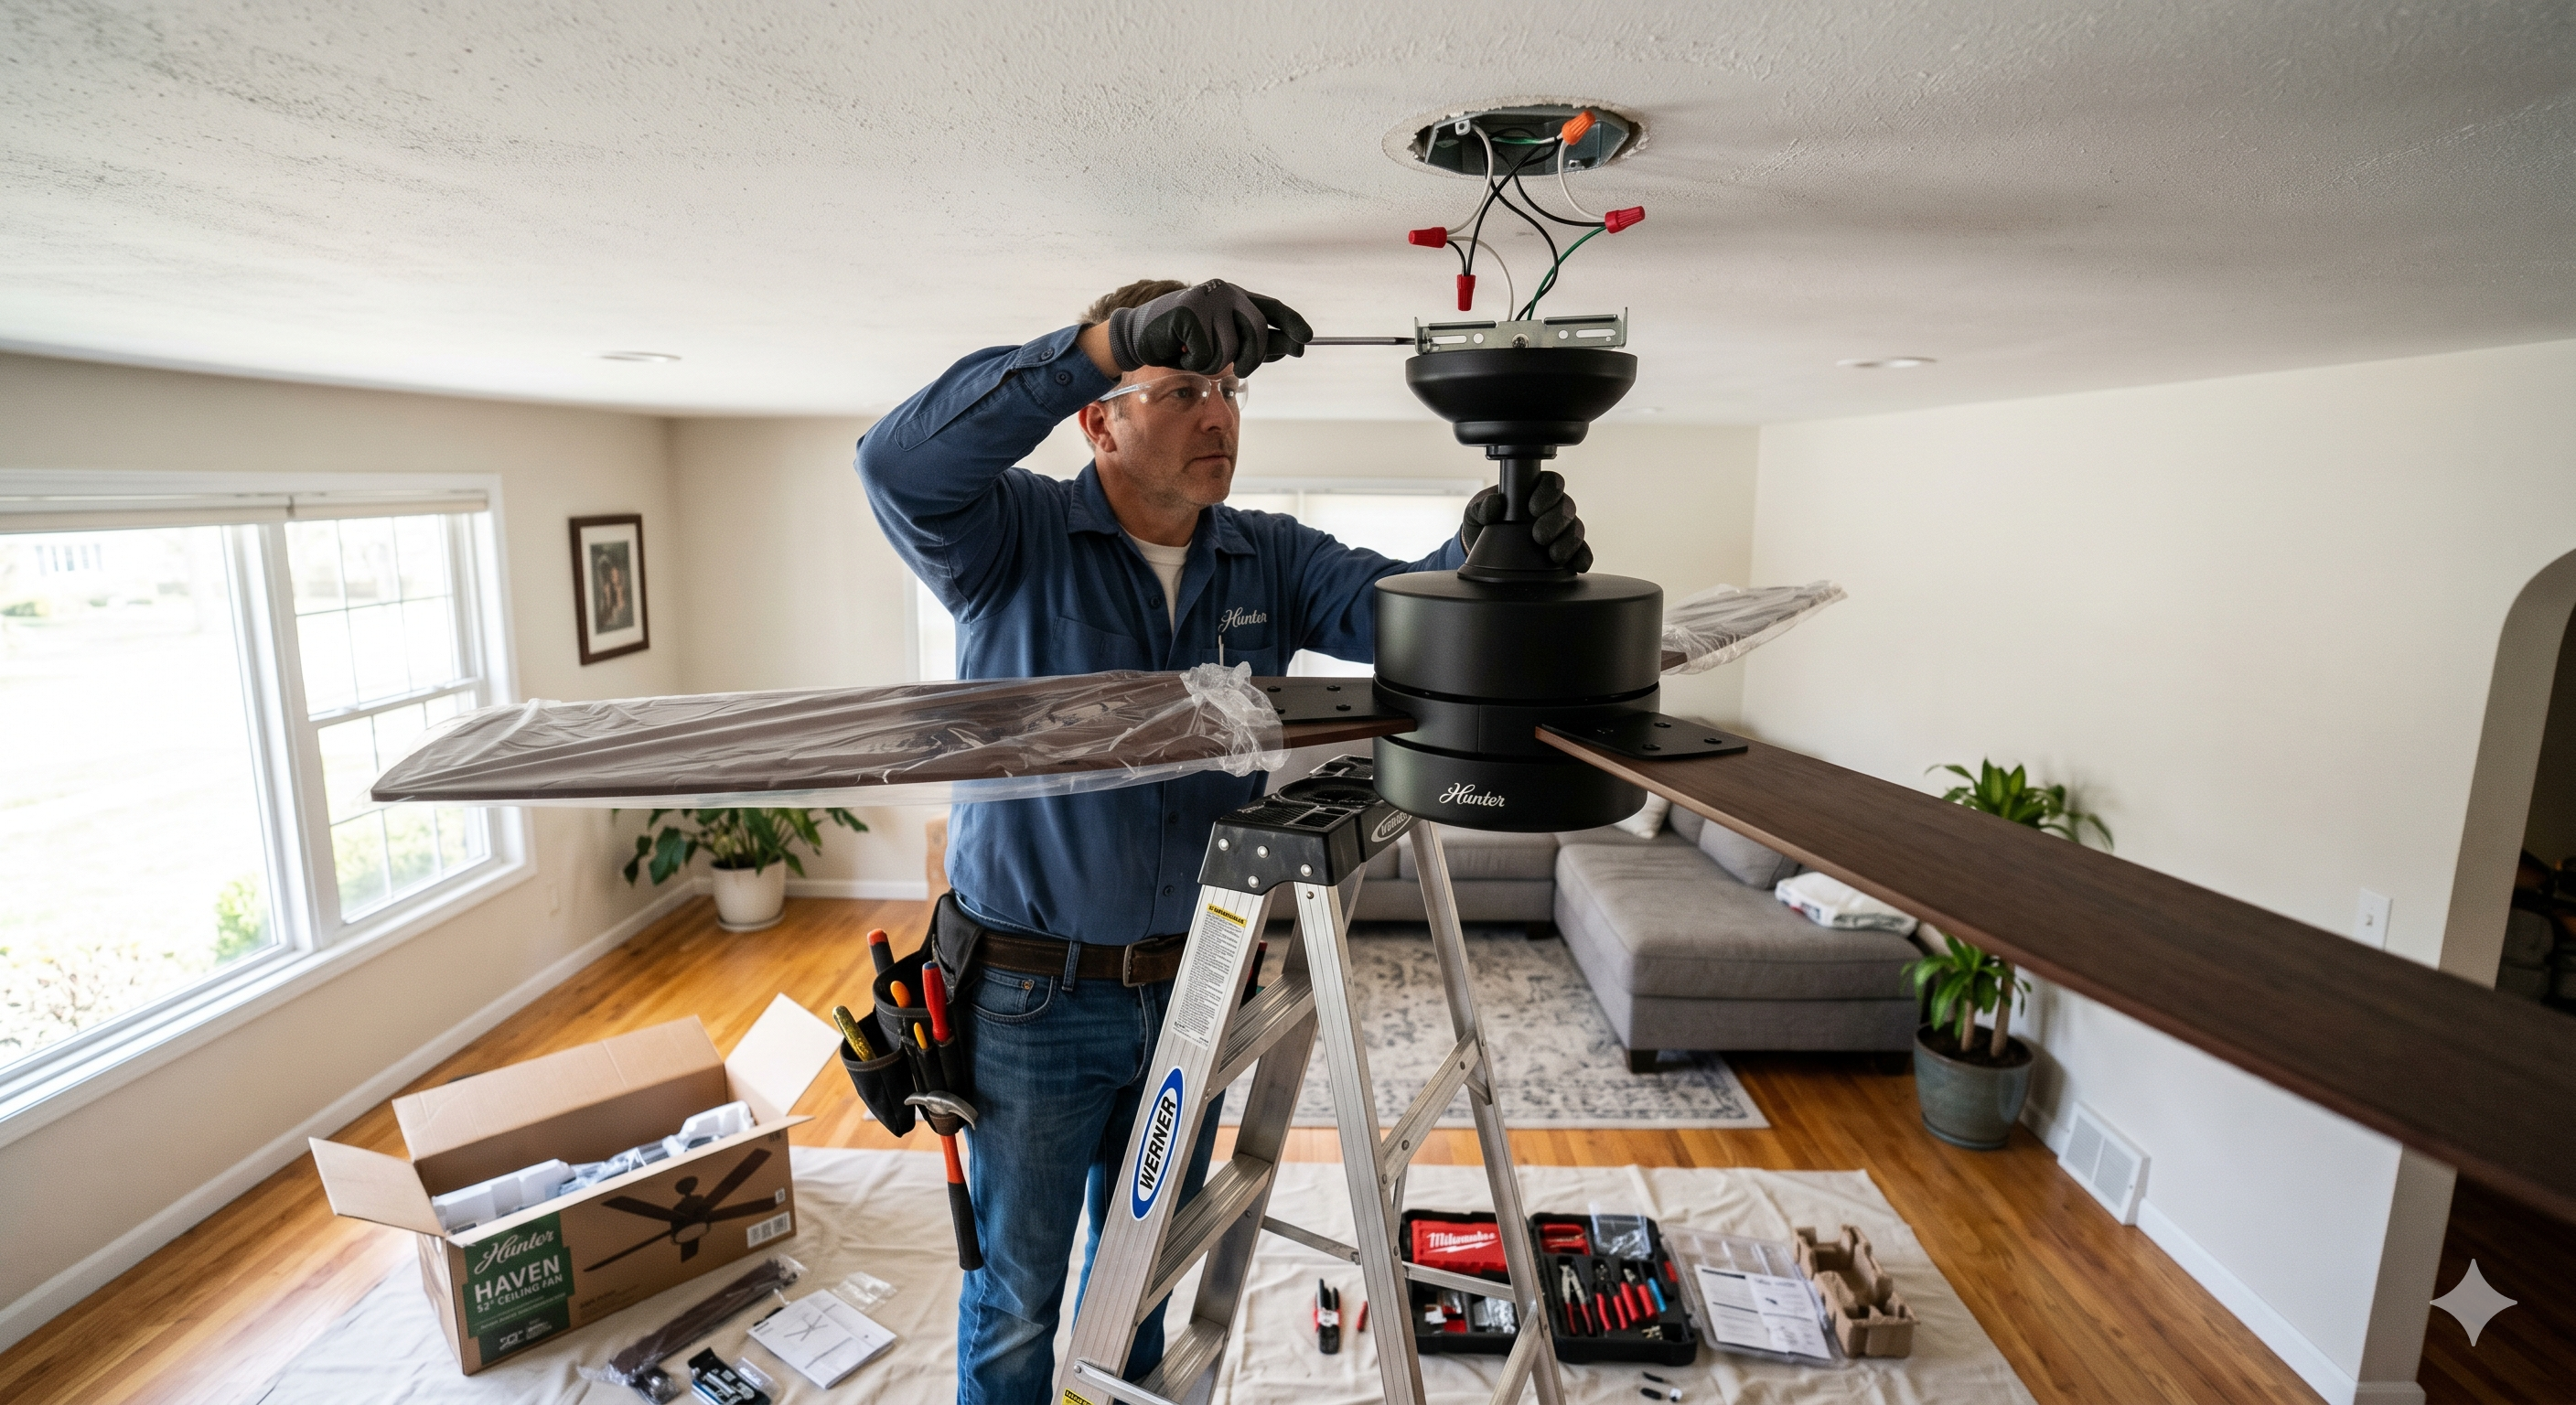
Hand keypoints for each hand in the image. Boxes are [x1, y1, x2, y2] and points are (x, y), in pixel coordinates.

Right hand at [1106, 281, 1311, 377]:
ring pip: (1230, 349)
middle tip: (1242, 371)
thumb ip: (1254, 343)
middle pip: (1258, 332)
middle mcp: (1225, 292)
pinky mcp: (1188, 312)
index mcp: (1236, 296)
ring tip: (1195, 354)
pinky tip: (1180, 351)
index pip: (1272, 308)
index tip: (1306, 340)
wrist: (1140, 336)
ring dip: (1213, 363)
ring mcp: (1207, 300)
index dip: (1292, 323)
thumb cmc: (1183, 341)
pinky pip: (1205, 355)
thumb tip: (1291, 346)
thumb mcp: (1223, 343)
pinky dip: (1193, 362)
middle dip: (1253, 359)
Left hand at [1459, 472, 1591, 571]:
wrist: (1481, 555)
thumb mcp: (1475, 512)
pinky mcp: (1566, 553)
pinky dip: (1582, 558)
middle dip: (1556, 521)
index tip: (1533, 508)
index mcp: (1534, 491)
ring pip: (1577, 529)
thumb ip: (1481, 506)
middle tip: (1538, 536)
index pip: (1552, 482)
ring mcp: (1561, 531)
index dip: (1548, 492)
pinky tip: (1577, 566)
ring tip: (1553, 555)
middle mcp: (1552, 509)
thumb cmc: (1483, 524)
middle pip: (1567, 506)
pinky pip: (1582, 553)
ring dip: (1569, 541)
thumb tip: (1495, 504)